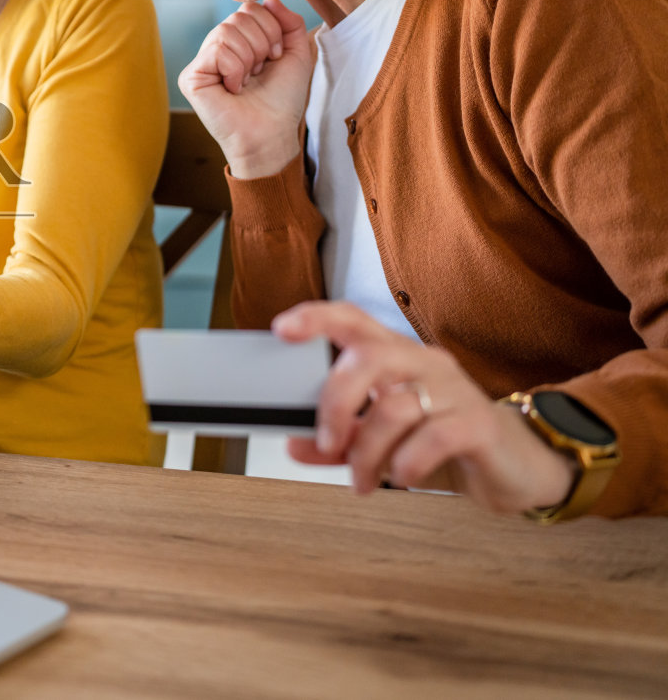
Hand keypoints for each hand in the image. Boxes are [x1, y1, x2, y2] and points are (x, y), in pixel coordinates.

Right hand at [178, 0, 313, 177]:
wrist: (272, 133)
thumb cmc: (282, 100)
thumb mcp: (296, 54)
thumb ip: (289, 22)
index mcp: (238, 42)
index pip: (249, 8)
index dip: (270, 29)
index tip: (275, 58)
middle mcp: (216, 48)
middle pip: (238, 16)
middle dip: (261, 43)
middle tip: (260, 72)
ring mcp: (201, 63)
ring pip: (226, 31)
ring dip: (249, 58)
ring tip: (247, 81)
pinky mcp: (190, 77)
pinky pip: (216, 50)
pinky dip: (235, 69)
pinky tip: (234, 88)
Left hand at [273, 301, 575, 515]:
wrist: (517, 469)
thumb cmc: (445, 446)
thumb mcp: (384, 443)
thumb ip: (339, 442)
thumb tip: (293, 444)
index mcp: (397, 356)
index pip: (353, 319)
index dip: (316, 318)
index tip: (282, 329)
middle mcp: (425, 362)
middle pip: (368, 359)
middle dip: (336, 404)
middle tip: (327, 443)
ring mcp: (454, 390)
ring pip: (394, 408)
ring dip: (367, 453)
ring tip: (362, 481)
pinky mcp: (479, 424)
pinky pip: (432, 436)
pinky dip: (406, 463)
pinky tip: (401, 479)